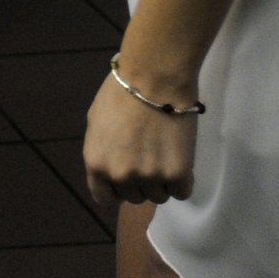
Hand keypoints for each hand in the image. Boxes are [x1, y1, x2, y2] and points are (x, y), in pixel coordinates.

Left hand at [82, 71, 197, 208]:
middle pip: (134, 197)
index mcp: (96, 164)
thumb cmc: (121, 93)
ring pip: (159, 196)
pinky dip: (182, 180)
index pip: (104, 199)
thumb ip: (101, 151)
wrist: (154, 79)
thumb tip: (110, 168)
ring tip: (164, 153)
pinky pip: (182, 191)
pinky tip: (179, 159)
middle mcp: (121, 176)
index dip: (116, 191)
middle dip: (140, 182)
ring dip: (162, 181)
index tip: (126, 182)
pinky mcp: (176, 174)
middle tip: (149, 157)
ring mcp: (149, 177)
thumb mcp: (96, 123)